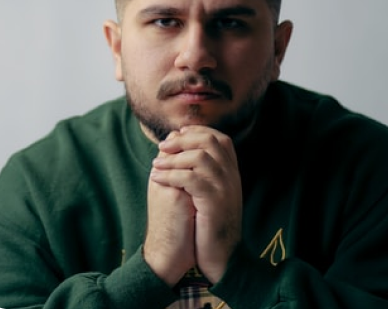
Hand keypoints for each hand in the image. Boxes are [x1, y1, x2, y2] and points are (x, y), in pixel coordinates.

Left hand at [151, 125, 242, 283]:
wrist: (223, 255)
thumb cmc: (211, 223)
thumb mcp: (213, 192)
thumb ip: (205, 171)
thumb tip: (182, 147)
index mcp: (232, 171)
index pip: (219, 138)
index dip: (197, 131)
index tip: (178, 133)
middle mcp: (231, 175)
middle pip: (209, 141)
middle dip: (183, 140)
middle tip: (162, 146)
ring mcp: (225, 187)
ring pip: (199, 157)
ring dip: (173, 158)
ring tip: (155, 163)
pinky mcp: (213, 202)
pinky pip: (190, 178)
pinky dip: (170, 175)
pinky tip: (157, 178)